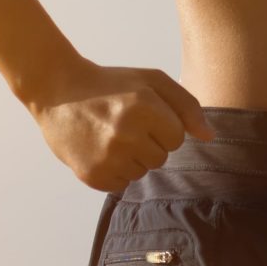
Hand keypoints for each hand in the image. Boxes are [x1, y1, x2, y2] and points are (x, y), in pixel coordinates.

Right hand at [23, 60, 212, 190]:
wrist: (57, 89)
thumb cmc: (110, 85)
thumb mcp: (151, 81)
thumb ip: (186, 105)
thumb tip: (209, 137)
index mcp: (144, 106)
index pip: (176, 138)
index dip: (161, 127)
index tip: (141, 115)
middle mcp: (126, 133)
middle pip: (160, 158)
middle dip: (147, 144)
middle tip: (122, 125)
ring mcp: (107, 157)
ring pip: (141, 172)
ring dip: (131, 158)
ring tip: (109, 136)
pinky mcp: (93, 175)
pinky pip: (121, 184)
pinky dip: (114, 171)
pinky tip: (99, 149)